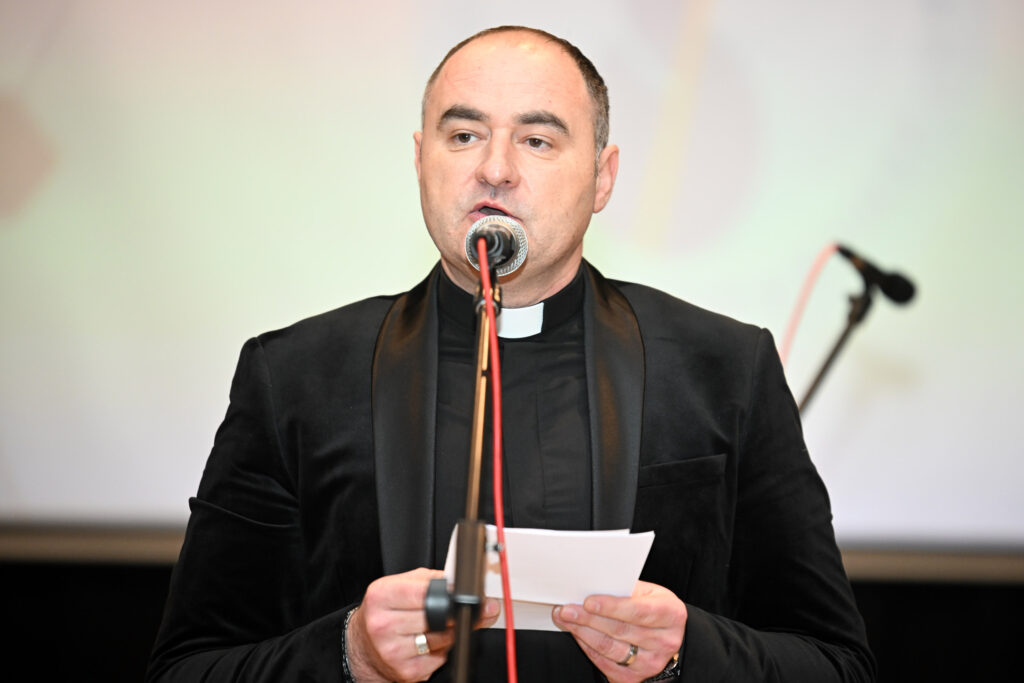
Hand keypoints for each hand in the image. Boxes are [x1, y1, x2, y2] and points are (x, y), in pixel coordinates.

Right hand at [346, 567, 500, 682]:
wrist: (364, 645)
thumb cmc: (385, 611)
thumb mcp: (400, 585)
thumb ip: (431, 580)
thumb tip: (466, 587)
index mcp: (381, 596)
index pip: (425, 592)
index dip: (447, 592)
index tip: (459, 593)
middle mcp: (383, 624)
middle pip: (437, 616)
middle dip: (454, 613)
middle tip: (458, 609)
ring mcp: (394, 651)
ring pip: (443, 638)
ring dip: (452, 631)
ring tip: (441, 626)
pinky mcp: (406, 671)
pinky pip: (440, 658)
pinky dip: (442, 650)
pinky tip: (430, 644)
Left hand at [552, 581, 686, 682]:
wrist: (670, 637)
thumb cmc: (656, 609)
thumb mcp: (650, 593)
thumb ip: (625, 590)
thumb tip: (592, 586)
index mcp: (671, 614)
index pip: (638, 611)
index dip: (612, 607)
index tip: (588, 601)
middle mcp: (664, 641)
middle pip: (620, 630)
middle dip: (588, 619)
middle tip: (567, 609)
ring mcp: (651, 662)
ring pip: (610, 648)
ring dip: (583, 633)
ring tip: (566, 620)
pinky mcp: (634, 677)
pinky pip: (605, 663)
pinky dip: (588, 647)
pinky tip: (578, 634)